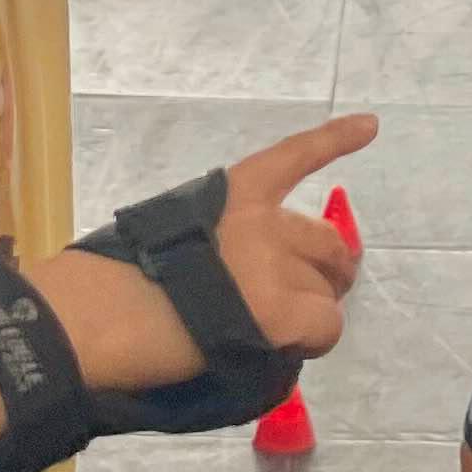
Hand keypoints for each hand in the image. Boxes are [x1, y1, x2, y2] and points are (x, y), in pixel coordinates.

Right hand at [41, 114, 375, 391]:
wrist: (100, 318)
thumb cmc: (115, 282)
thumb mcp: (168, 232)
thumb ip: (216, 240)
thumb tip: (244, 281)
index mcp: (231, 195)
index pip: (292, 158)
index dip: (335, 140)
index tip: (370, 125)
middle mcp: (263, 222)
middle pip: (325, 242)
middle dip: (329, 270)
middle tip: (314, 299)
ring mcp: (276, 266)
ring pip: (326, 291)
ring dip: (310, 314)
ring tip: (271, 338)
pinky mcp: (283, 314)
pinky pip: (327, 327)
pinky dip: (316, 340)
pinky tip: (296, 346)